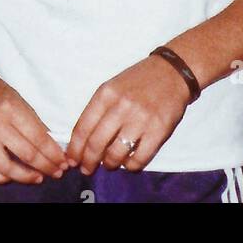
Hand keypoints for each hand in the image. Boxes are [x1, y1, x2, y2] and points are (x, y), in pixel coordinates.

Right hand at [0, 64, 70, 183]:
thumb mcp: (19, 100)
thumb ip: (34, 124)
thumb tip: (52, 149)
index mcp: (10, 108)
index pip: (38, 138)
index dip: (54, 155)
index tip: (63, 163)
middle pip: (26, 154)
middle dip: (47, 167)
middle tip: (57, 173)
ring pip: (6, 168)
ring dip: (26, 177)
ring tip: (38, 178)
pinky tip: (9, 177)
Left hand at [66, 55, 191, 174]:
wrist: (171, 72)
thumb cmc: (137, 82)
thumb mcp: (111, 88)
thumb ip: (98, 110)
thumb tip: (84, 140)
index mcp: (105, 95)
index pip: (83, 127)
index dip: (75, 148)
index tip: (71, 160)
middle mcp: (120, 107)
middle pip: (96, 143)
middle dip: (88, 161)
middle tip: (86, 169)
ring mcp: (140, 119)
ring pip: (116, 153)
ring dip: (109, 164)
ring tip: (109, 164)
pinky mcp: (159, 130)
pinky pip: (140, 158)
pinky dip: (131, 166)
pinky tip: (128, 163)